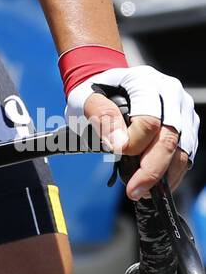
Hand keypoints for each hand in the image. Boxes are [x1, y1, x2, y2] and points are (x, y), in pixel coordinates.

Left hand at [66, 66, 197, 200]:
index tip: (116, 154)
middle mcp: (170, 93)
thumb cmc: (96, 92)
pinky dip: (171, 173)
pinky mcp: (187, 126)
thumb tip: (120, 144)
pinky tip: (154, 185)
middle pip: (169, 137)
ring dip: (164, 176)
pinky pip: (186, 154)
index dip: (134, 144)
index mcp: (145, 82)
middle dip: (152, 170)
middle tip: (134, 191)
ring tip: (143, 191)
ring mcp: (182, 110)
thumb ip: (101, 116)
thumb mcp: (86, 98)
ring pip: (182, 149)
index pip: (149, 120)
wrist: (107, 85)